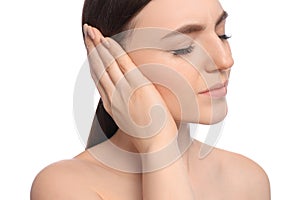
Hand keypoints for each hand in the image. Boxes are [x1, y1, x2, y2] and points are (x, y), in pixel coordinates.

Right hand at [83, 24, 177, 152]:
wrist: (157, 146)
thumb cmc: (148, 137)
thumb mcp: (131, 122)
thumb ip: (126, 109)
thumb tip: (129, 100)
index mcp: (112, 106)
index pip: (99, 79)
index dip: (93, 63)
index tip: (90, 51)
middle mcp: (113, 97)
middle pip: (98, 68)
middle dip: (91, 49)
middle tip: (86, 33)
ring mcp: (123, 91)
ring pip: (106, 64)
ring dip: (99, 45)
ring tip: (91, 31)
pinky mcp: (137, 87)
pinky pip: (122, 64)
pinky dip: (113, 51)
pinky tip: (108, 40)